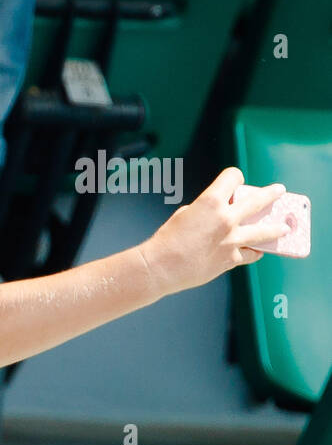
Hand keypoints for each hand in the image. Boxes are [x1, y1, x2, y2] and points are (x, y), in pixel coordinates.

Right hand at [139, 168, 291, 293]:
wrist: (160, 267)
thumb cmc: (167, 241)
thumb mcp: (184, 215)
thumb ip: (206, 210)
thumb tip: (218, 214)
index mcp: (211, 202)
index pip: (232, 177)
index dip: (234, 177)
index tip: (235, 180)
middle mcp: (226, 219)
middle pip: (258, 200)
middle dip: (271, 194)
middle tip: (279, 191)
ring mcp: (232, 240)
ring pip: (264, 231)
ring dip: (276, 228)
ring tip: (285, 227)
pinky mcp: (231, 259)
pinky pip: (251, 254)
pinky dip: (254, 251)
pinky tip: (258, 250)